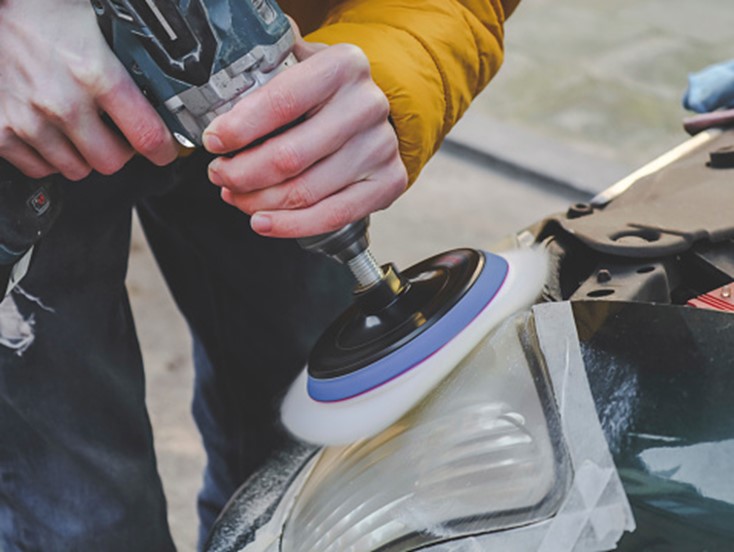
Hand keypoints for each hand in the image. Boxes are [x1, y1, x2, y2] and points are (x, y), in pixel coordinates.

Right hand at [0, 0, 177, 179]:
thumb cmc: (43, 11)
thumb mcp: (99, 27)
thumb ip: (131, 63)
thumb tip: (165, 89)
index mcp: (94, 74)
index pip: (147, 135)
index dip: (164, 149)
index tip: (165, 150)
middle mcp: (61, 103)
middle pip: (112, 162)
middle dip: (120, 151)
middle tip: (117, 133)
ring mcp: (28, 120)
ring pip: (77, 170)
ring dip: (84, 154)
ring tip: (79, 127)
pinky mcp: (1, 132)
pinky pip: (39, 169)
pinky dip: (49, 157)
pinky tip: (52, 132)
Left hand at [202, 26, 407, 237]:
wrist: (369, 111)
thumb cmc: (325, 92)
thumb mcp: (298, 64)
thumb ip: (263, 69)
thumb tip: (216, 85)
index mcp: (342, 66)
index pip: (281, 102)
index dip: (239, 129)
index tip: (213, 142)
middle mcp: (366, 105)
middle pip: (289, 156)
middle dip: (242, 173)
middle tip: (220, 174)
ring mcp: (380, 147)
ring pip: (305, 192)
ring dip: (259, 201)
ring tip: (236, 196)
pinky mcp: (388, 182)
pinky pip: (332, 216)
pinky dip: (290, 225)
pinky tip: (263, 221)